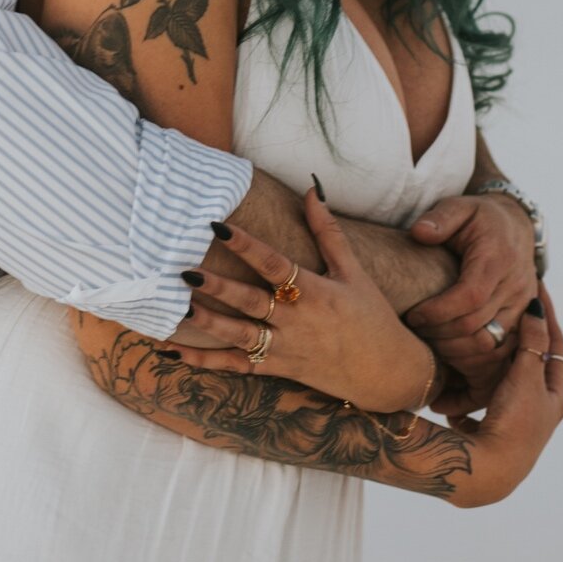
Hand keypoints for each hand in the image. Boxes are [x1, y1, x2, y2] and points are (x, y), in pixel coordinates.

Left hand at [172, 181, 433, 411]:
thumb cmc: (371, 315)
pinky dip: (206, 361)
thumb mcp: (354, 271)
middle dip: (218, 288)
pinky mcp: (278, 369)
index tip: (217, 226)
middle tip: (186, 272)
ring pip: (240, 337)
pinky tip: (175, 352)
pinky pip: (237, 367)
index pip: (274, 264)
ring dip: (209, 323)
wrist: (387, 372)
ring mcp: (286, 348)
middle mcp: (297, 321)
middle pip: (251, 302)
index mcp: (316, 292)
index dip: (246, 245)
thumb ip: (328, 231)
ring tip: (179, 308)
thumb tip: (311, 189)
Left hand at [404, 191, 539, 413]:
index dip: (438, 312)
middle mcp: (516, 286)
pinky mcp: (524, 321)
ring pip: (490, 344)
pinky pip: (500, 351)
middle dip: (440, 334)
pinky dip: (473, 359)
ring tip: (429, 343)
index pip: (469, 297)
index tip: (412, 315)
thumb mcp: (460, 206)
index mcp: (498, 259)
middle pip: (477, 325)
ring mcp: (523, 306)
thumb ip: (440, 218)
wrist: (515, 226)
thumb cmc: (479, 218)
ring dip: (455, 351)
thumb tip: (419, 232)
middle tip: (414, 331)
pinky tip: (450, 353)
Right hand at [455, 285, 562, 505]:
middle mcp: (538, 414)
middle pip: (528, 368)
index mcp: (554, 399)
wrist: (489, 470)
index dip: (547, 317)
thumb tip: (537, 310)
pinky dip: (467, 397)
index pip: (556, 347)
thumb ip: (532, 343)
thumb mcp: (526, 376)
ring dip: (487, 369)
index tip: (538, 289)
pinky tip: (453, 390)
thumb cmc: (514, 420)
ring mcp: (514, 426)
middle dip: (516, 342)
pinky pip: (478, 409)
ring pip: (500, 387)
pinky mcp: (489, 437)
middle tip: (504, 311)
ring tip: (473, 346)